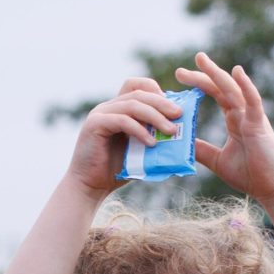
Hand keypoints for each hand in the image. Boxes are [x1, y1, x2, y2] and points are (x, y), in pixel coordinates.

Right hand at [66, 79, 187, 196]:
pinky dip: (140, 131)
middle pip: (139, 94)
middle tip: (179, 115)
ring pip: (133, 105)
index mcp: (118, 108)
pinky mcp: (95, 124)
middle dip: (162, 103)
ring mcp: (100, 113)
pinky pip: (123, 121)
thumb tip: (184, 137)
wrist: (89, 187)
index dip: (157, 91)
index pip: (138, 86)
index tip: (173, 108)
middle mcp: (108, 107)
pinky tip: (152, 143)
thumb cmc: (115, 171)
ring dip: (155, 117)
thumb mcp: (140, 150)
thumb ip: (155, 138)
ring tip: (171, 131)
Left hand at [173, 54, 273, 205]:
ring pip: (233, 90)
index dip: (199, 85)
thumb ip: (201, 149)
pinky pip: (253, 102)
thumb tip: (182, 141)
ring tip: (201, 61)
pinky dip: (246, 87)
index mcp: (235, 120)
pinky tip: (237, 72)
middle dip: (202, 76)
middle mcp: (243, 114)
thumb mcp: (217, 161)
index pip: (215, 95)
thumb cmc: (250, 175)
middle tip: (180, 69)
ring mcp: (252, 117)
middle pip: (221, 88)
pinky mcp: (260, 125)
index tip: (180, 77)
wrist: (272, 189)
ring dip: (217, 74)